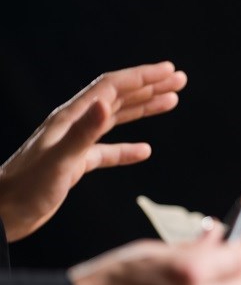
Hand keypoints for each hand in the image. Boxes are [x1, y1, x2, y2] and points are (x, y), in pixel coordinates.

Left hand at [0, 62, 186, 241]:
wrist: (1, 214)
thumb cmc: (26, 188)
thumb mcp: (60, 160)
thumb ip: (84, 132)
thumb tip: (106, 103)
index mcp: (71, 117)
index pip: (112, 87)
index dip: (141, 76)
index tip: (169, 71)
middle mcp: (75, 125)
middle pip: (118, 97)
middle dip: (150, 86)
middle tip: (179, 80)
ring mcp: (75, 143)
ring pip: (116, 119)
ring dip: (144, 109)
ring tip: (171, 101)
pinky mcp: (76, 163)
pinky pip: (108, 151)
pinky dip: (129, 149)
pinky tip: (145, 151)